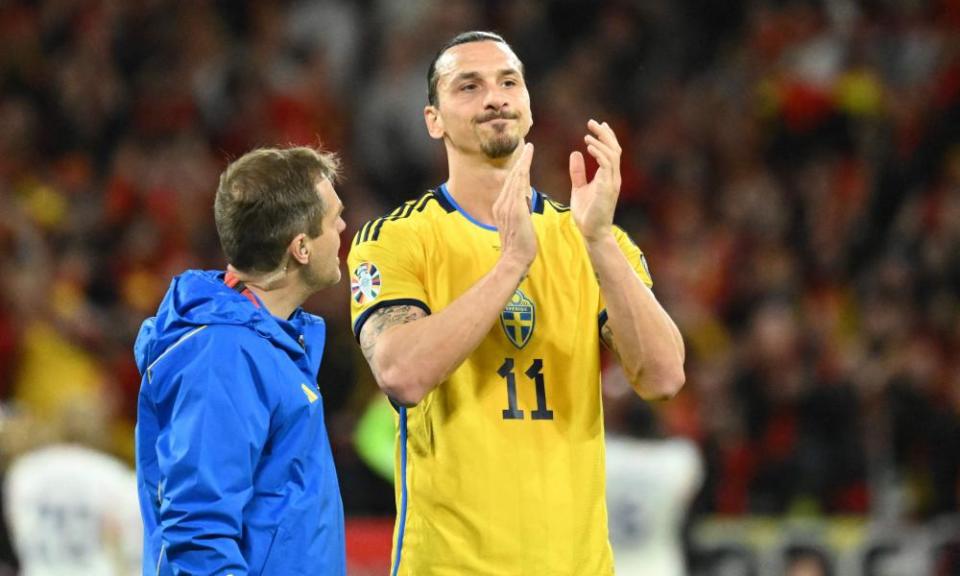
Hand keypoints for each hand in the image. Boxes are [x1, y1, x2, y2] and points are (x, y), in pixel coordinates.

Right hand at [493, 142, 536, 272]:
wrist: (515, 259)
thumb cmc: (520, 246)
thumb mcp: (518, 225)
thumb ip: (520, 211)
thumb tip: (524, 200)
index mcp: (501, 207)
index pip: (511, 184)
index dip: (518, 170)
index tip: (524, 159)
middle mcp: (501, 204)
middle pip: (512, 177)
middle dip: (521, 161)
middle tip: (529, 146)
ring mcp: (506, 206)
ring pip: (515, 179)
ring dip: (523, 162)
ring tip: (529, 149)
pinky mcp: (514, 209)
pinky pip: (519, 186)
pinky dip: (523, 172)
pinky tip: (528, 163)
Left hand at [570, 120, 621, 241]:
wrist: (591, 232)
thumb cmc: (587, 213)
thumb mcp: (578, 188)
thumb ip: (578, 172)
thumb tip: (575, 153)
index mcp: (608, 176)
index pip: (611, 151)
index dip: (605, 137)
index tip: (596, 125)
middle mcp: (613, 177)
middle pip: (615, 149)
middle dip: (605, 134)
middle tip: (592, 122)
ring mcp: (612, 183)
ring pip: (612, 155)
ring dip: (601, 143)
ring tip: (587, 135)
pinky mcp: (607, 189)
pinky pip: (606, 167)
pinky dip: (599, 155)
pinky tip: (589, 148)